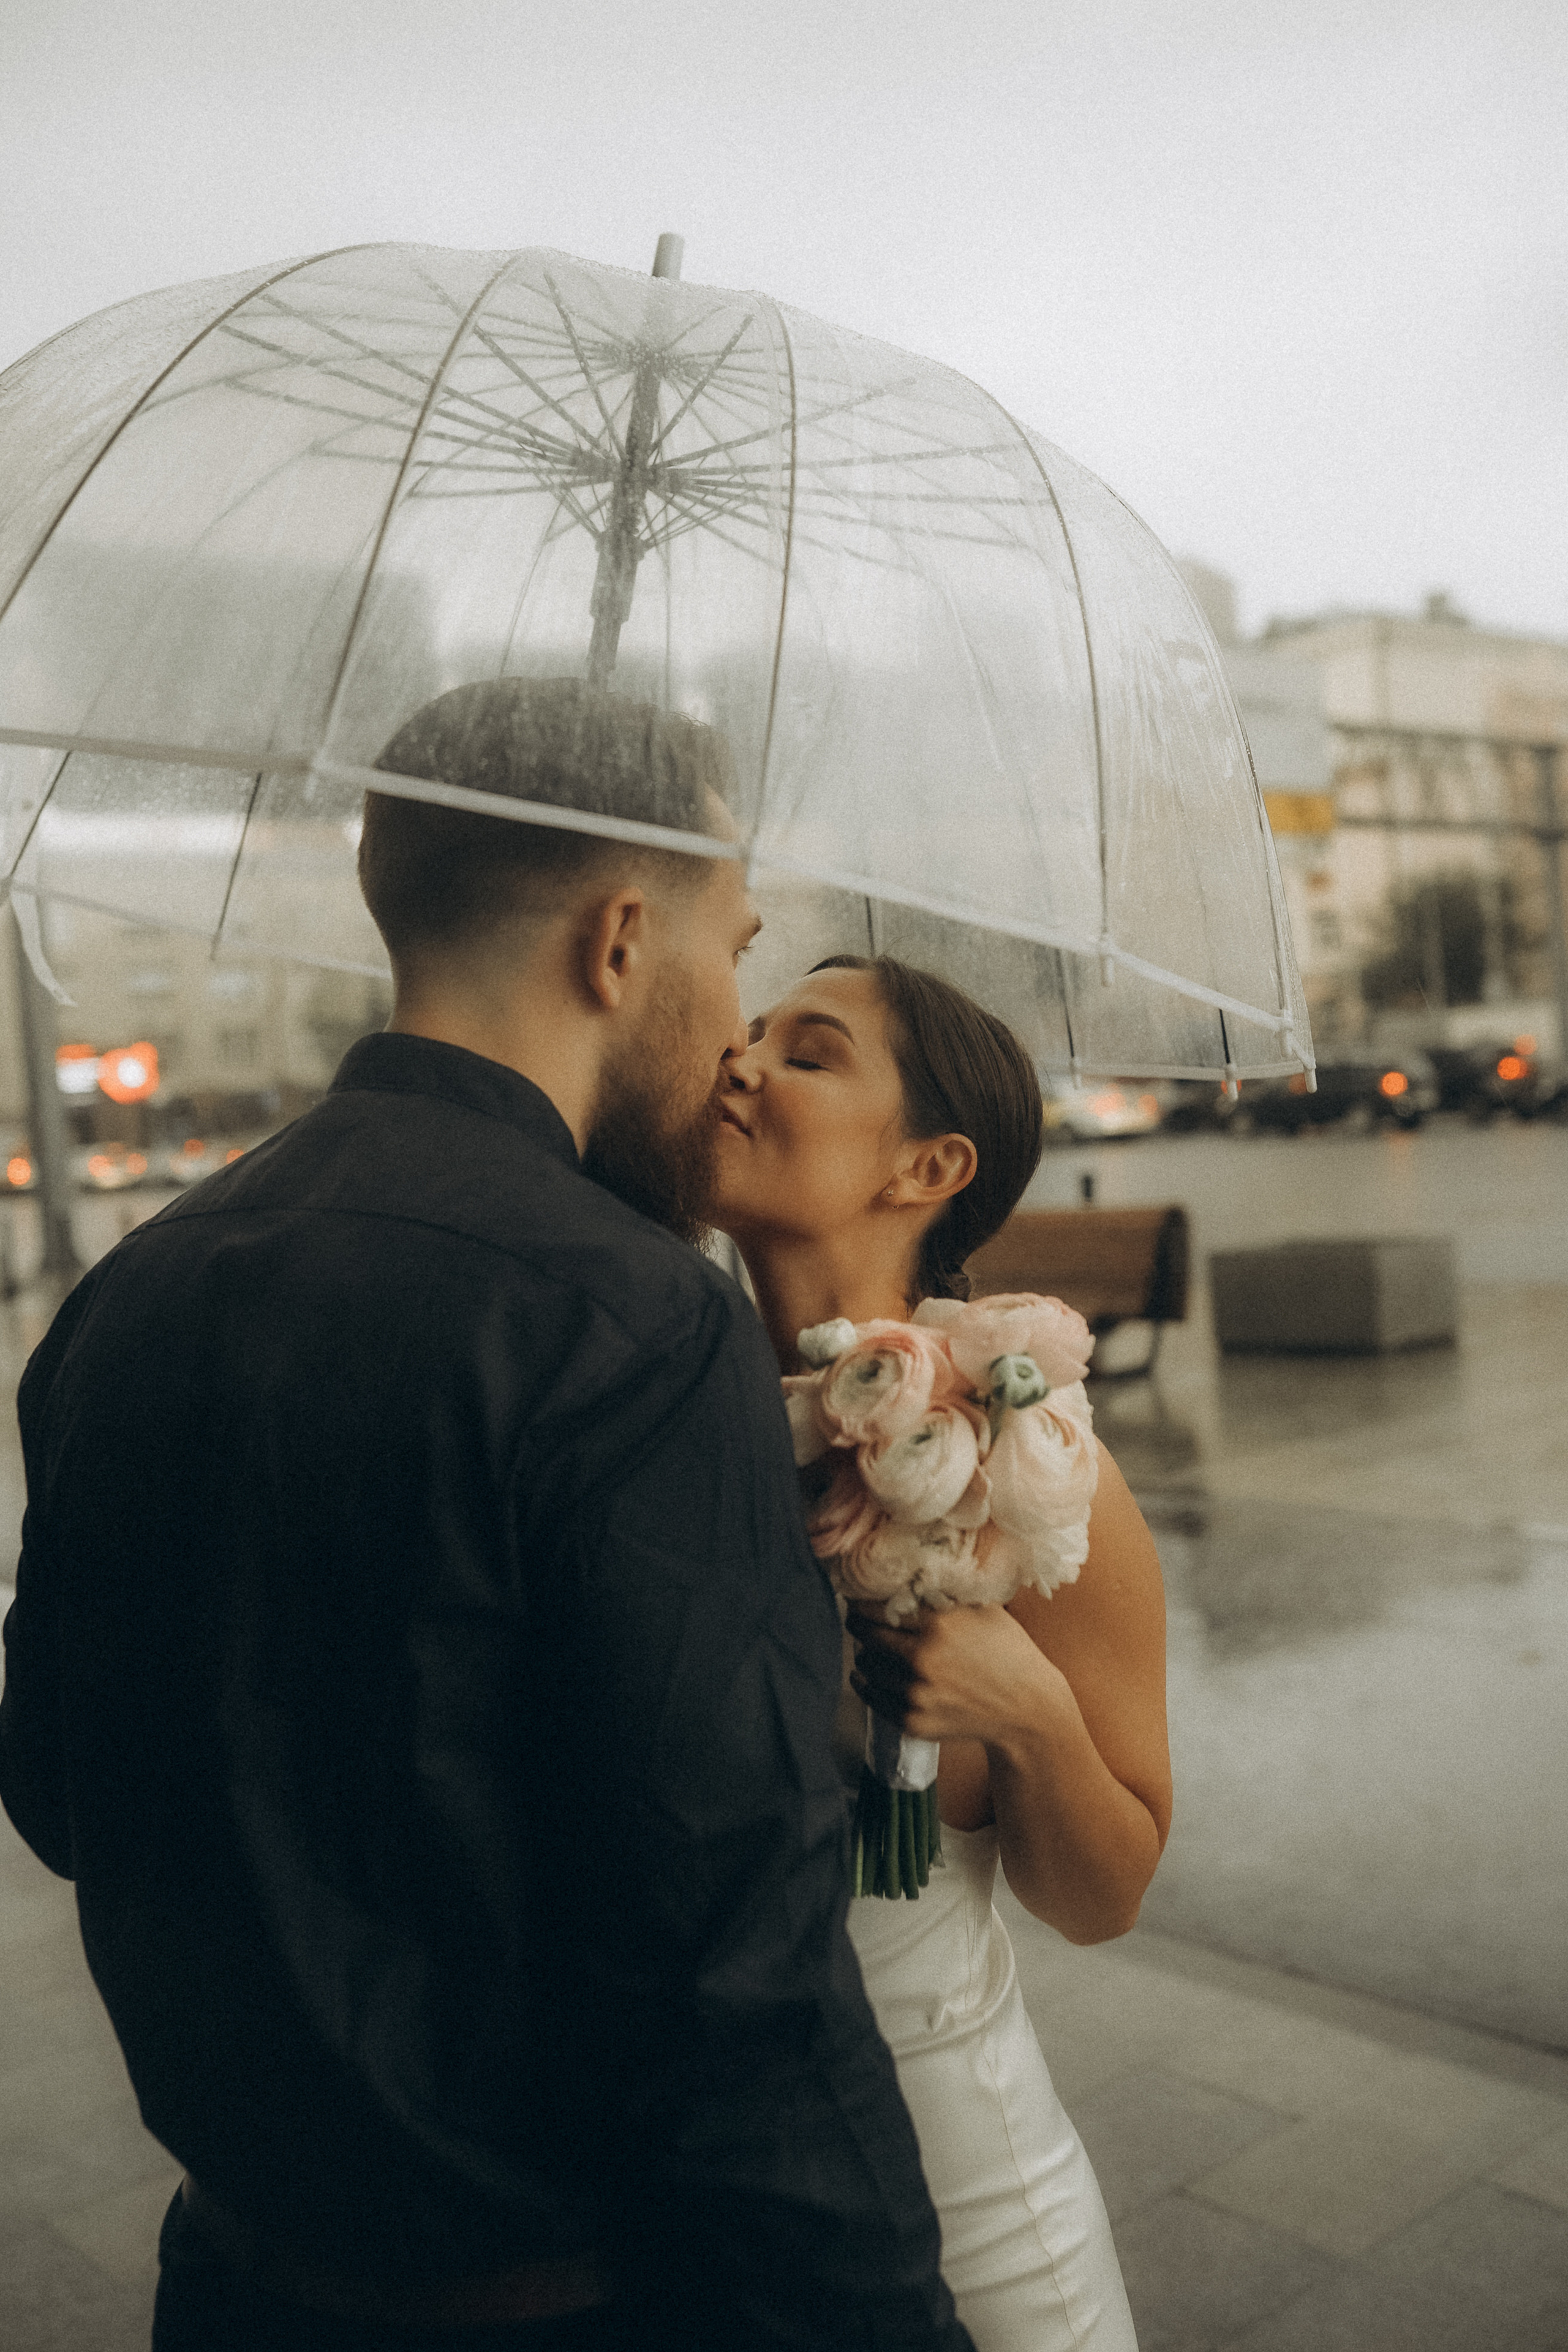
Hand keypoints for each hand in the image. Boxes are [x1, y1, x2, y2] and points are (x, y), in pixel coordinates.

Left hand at [846, 1604, 1064, 1749]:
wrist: (1027, 1709)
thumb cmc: (1008, 1653)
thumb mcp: (984, 1610)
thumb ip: (946, 1594)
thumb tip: (909, 1573)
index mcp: (939, 1626)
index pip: (878, 1608)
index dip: (862, 1601)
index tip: (856, 1598)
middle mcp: (923, 1661)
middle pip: (868, 1637)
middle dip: (859, 1626)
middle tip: (857, 1619)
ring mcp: (917, 1695)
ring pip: (867, 1668)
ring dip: (866, 1655)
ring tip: (871, 1647)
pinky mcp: (914, 1722)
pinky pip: (873, 1700)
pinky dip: (867, 1685)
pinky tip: (867, 1675)